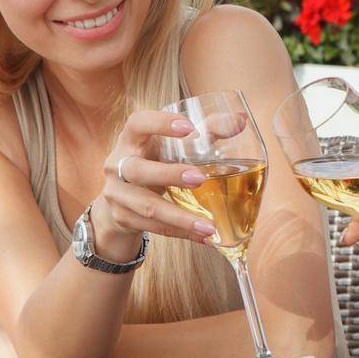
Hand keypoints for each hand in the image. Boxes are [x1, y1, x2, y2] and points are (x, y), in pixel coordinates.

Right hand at [93, 109, 221, 253]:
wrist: (122, 198)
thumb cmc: (156, 160)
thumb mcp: (173, 145)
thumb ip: (208, 130)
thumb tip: (241, 120)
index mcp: (131, 139)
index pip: (138, 123)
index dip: (159, 123)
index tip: (188, 127)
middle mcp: (117, 165)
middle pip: (137, 169)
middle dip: (168, 175)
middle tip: (199, 178)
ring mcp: (117, 194)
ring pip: (147, 206)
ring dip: (180, 217)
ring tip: (210, 226)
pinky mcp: (123, 218)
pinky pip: (154, 228)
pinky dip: (182, 233)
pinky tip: (207, 238)